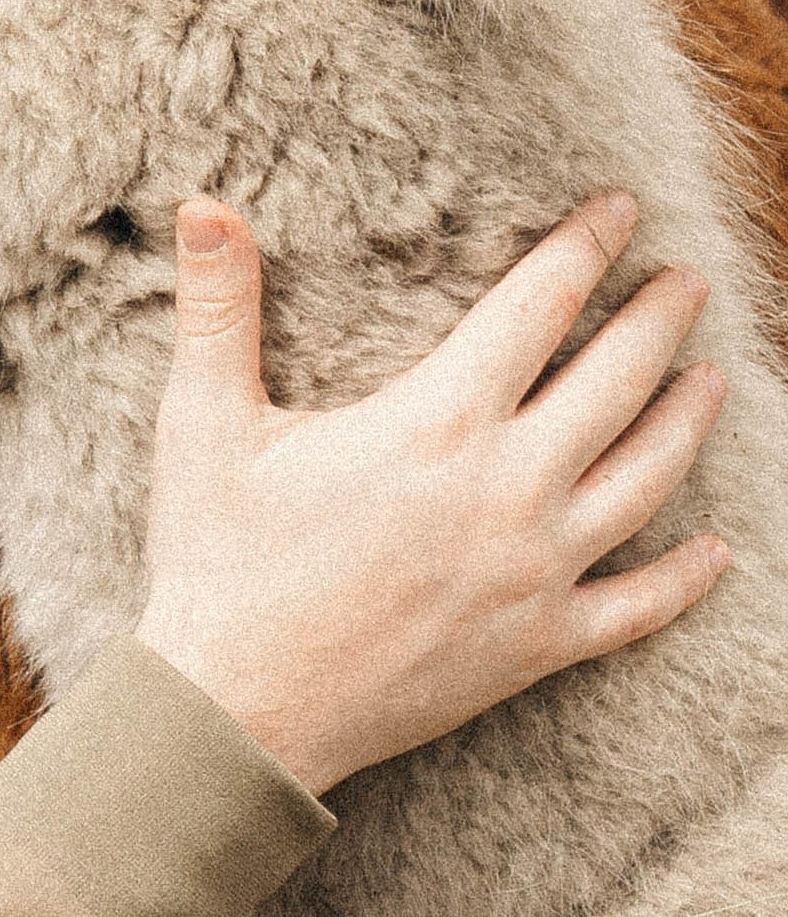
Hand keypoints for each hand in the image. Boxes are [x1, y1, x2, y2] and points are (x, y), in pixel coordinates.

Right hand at [136, 194, 728, 795]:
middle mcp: (508, 489)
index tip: (620, 210)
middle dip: (658, 320)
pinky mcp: (538, 646)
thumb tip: (200, 204)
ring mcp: (534, 572)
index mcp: (437, 422)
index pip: (541, 305)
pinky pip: (637, 606)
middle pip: (618, 381)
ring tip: (712, 377)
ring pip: (648, 479)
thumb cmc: (217, 565)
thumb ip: (218, 307)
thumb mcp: (204, 425)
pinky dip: (683, 577)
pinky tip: (715, 551)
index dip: (586, 247)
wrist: (237, 712)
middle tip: (686, 283)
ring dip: (687, 420)